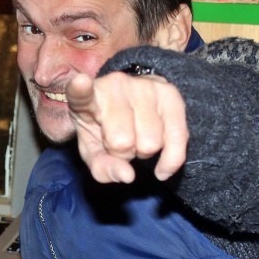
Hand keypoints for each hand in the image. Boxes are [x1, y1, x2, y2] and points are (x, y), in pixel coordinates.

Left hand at [66, 72, 187, 183]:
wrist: (133, 107)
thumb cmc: (107, 131)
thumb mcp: (95, 152)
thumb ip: (102, 167)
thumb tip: (127, 175)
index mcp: (88, 99)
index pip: (81, 93)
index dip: (80, 89)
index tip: (80, 82)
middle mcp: (116, 85)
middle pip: (122, 141)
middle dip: (125, 153)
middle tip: (123, 143)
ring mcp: (145, 86)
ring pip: (151, 142)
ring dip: (146, 151)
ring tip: (139, 138)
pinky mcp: (170, 92)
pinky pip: (179, 137)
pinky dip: (172, 160)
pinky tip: (163, 166)